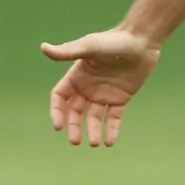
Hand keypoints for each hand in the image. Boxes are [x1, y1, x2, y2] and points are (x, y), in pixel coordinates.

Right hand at [41, 28, 161, 146]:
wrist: (141, 41)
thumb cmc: (113, 41)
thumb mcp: (89, 46)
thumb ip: (68, 51)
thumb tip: (43, 48)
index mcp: (76, 77)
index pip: (60, 98)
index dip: (57, 112)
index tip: (58, 126)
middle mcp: (87, 88)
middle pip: (75, 112)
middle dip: (74, 127)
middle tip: (75, 141)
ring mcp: (104, 94)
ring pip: (94, 118)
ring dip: (93, 131)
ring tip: (95, 143)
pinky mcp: (121, 99)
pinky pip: (113, 117)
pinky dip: (111, 130)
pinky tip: (110, 142)